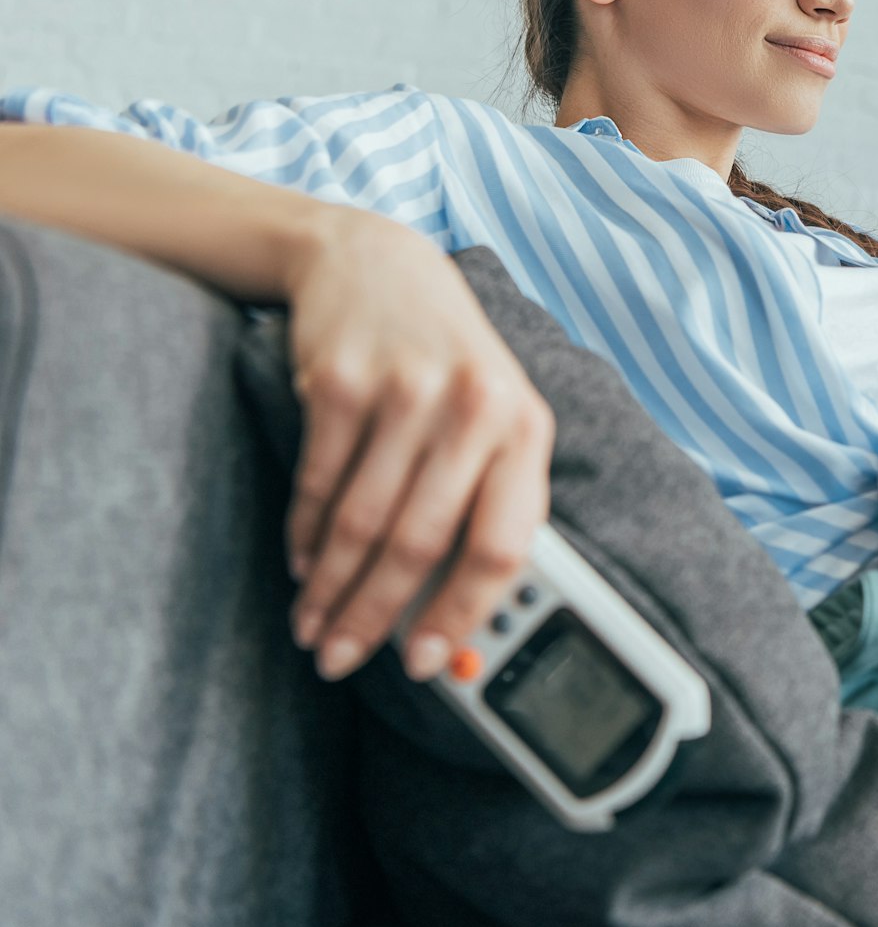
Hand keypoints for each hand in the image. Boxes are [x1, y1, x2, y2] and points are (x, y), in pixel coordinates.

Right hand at [282, 209, 555, 683]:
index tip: (432, 664)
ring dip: (331, 589)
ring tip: (313, 627)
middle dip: (377, 616)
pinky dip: (306, 536)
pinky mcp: (342, 381)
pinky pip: (320, 484)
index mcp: (526, 429)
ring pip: (362, 522)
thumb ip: (493, 498)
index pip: (503, 545)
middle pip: (420, 544)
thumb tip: (468, 614)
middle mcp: (475, 409)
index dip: (465, 613)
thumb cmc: (447, 362)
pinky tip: (301, 566)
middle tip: (343, 661)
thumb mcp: (496, 416)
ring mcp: (407, 392)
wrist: (377, 262)